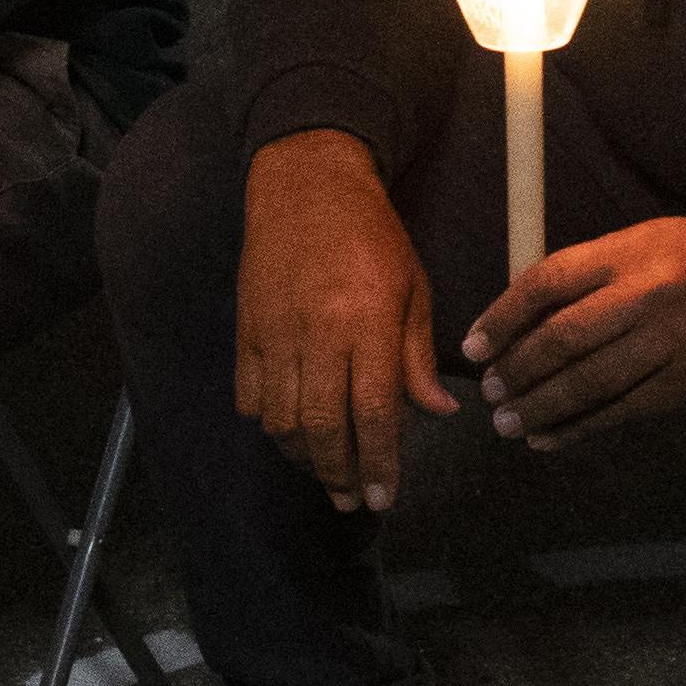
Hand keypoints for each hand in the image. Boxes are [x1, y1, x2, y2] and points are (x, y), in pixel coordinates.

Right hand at [236, 129, 455, 510]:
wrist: (306, 185)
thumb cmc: (372, 236)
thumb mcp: (413, 288)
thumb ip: (418, 357)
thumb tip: (439, 413)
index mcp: (366, 324)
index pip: (375, 413)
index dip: (380, 463)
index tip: (385, 497)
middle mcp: (317, 336)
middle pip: (323, 429)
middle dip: (339, 475)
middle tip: (355, 500)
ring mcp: (275, 335)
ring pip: (281, 421)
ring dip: (304, 457)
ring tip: (326, 472)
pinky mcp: (246, 330)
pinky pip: (250, 397)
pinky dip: (269, 424)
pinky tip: (291, 432)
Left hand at [469, 202, 685, 449]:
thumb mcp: (645, 242)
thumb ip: (589, 275)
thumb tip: (521, 319)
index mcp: (633, 252)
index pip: (548, 282)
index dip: (502, 317)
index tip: (474, 345)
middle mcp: (651, 296)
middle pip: (564, 339)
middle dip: (517, 370)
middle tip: (490, 390)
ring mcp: (671, 345)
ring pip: (589, 383)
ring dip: (540, 407)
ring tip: (508, 422)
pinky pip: (621, 412)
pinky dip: (579, 428)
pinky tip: (550, 437)